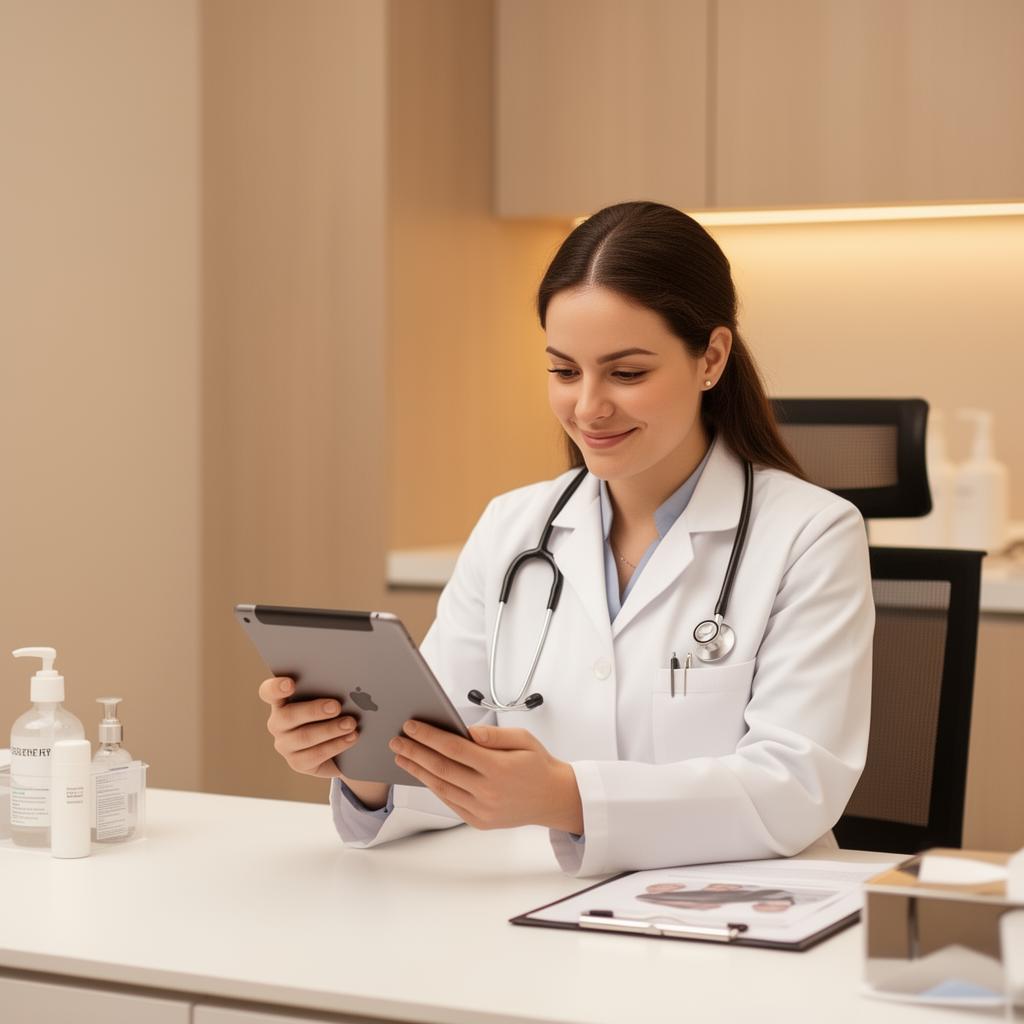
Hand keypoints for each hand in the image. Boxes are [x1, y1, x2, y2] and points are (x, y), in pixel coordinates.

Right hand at [258, 678, 389, 808]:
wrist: (341, 747)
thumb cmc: (334, 713)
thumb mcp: (330, 699)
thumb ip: (330, 691)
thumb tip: (347, 687)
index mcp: (282, 701)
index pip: (269, 692)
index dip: (276, 688)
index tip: (290, 684)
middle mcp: (279, 723)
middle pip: (288, 716)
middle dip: (313, 710)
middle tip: (336, 706)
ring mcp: (285, 744)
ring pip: (304, 737)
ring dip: (330, 729)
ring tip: (351, 723)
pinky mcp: (297, 763)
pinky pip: (315, 755)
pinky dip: (336, 745)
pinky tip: (351, 737)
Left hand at [388, 721, 583, 833]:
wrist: (553, 799)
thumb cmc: (538, 765)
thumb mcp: (523, 739)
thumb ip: (493, 735)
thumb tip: (466, 731)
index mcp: (498, 768)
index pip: (454, 749)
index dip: (429, 736)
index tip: (411, 726)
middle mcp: (488, 791)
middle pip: (442, 768)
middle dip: (415, 752)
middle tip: (397, 740)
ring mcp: (482, 809)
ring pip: (441, 787)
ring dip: (418, 770)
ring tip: (402, 756)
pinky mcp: (479, 821)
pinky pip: (450, 801)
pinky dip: (433, 786)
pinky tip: (423, 774)